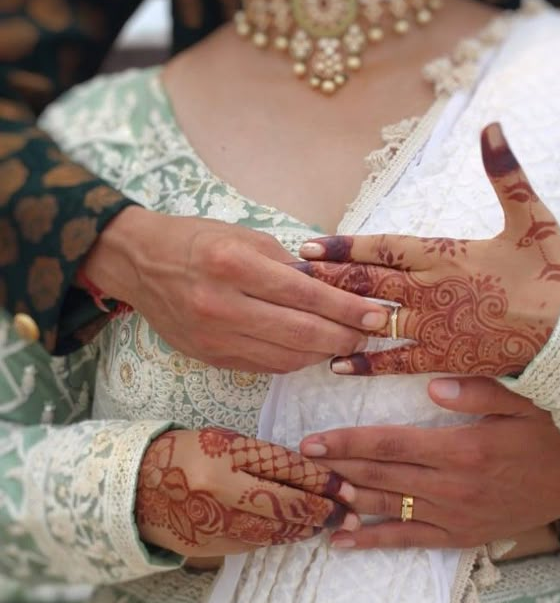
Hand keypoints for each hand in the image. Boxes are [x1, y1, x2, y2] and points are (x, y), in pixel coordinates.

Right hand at [81, 208, 389, 371]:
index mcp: (233, 265)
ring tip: (345, 342)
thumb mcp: (244, 236)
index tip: (376, 315)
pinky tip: (312, 349)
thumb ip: (288, 265)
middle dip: (344, 336)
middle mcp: (222, 305)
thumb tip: (334, 288)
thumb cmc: (198, 241)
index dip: (346, 308)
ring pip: (287, 357)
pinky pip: (266, 365)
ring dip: (323, 353)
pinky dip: (295, 359)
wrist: (140, 264)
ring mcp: (215, 337)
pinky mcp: (211, 357)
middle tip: (370, 333)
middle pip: (301, 333)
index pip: (305, 294)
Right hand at [136, 427, 357, 557]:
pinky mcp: (213, 546)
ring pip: (276, 529)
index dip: (321, 480)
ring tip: (330, 524)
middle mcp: (220, 489)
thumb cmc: (189, 455)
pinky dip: (281, 537)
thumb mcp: (225, 442)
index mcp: (225, 454)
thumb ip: (264, 457)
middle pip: (285, 504)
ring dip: (307, 527)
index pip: (284, 469)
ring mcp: (215, 521)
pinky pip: (258, 542)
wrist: (137, 489)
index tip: (346, 486)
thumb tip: (313, 474)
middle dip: (323, 511)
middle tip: (351, 514)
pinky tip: (297, 531)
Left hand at [297, 123, 559, 376]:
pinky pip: (397, 360)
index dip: (344, 246)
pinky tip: (336, 363)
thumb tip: (492, 125)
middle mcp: (434, 289)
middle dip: (328, 277)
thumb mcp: (532, 216)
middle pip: (369, 282)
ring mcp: (437, 326)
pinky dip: (366, 361)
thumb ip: (506, 172)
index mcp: (448, 253)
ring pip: (375, 318)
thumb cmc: (553, 274)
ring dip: (337, 315)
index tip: (309, 245)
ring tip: (302, 312)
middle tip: (290, 276)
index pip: (384, 247)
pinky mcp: (446, 356)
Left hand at [300, 378, 559, 550]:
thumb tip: (431, 388)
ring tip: (310, 496)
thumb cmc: (557, 433)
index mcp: (464, 448)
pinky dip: (373, 541)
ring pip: (388, 509)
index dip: (349, 443)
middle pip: (380, 477)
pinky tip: (341, 541)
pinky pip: (410, 540)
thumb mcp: (527, 401)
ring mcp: (456, 515)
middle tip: (298, 463)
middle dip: (337, 468)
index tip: (313, 440)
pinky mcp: (462, 535)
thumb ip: (479, 392)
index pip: (391, 445)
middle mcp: (454, 486)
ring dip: (346, 502)